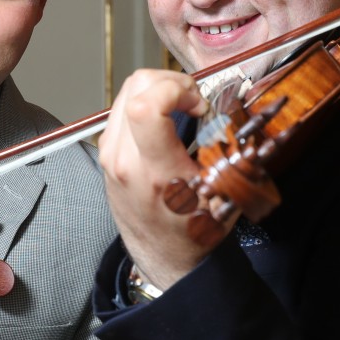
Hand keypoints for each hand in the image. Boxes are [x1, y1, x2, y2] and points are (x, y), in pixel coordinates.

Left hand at [98, 68, 219, 289]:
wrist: (166, 258)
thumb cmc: (195, 230)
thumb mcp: (224, 192)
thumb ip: (229, 149)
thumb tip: (232, 107)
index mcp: (154, 171)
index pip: (145, 106)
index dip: (176, 88)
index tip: (198, 102)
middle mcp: (123, 160)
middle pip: (136, 87)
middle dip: (172, 82)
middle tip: (194, 100)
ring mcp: (110, 155)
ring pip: (126, 92)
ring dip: (159, 90)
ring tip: (183, 109)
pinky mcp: (106, 153)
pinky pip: (121, 109)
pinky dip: (146, 103)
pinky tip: (166, 121)